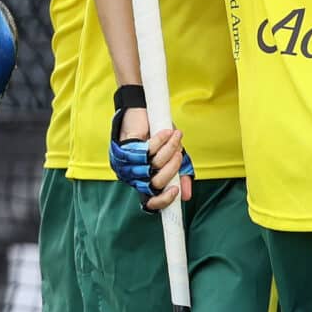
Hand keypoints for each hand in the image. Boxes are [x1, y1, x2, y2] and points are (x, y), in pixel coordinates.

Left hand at [110, 86, 192, 209]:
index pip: (150, 201)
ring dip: (169, 150)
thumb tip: (186, 195)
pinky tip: (166, 132)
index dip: (163, 201)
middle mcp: (134, 176)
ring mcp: (127, 163)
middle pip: (156, 183)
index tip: (175, 192)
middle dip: (172, 168)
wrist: (142, 110)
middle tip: (179, 154)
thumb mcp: (173, 156)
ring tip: (175, 137)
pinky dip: (161, 140)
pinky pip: (148, 149)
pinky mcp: (125, 148)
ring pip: (154, 165)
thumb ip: (179, 174)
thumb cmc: (156, 134)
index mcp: (144, 181)